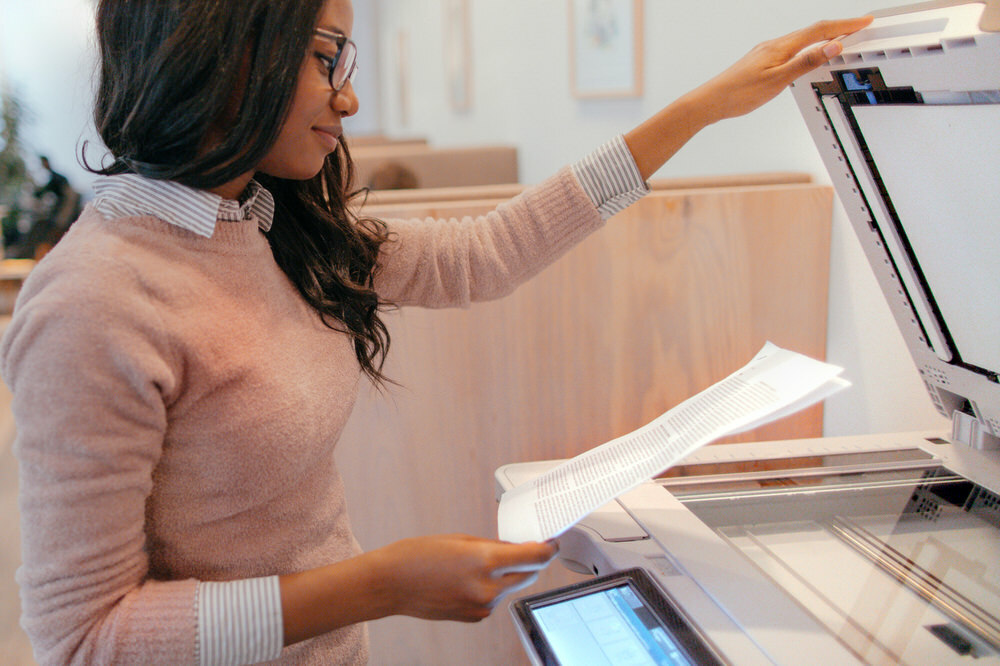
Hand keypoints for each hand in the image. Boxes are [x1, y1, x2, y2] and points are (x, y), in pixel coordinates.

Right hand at [376, 534, 557, 621]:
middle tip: (521, 547)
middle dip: (529, 561)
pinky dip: (490, 588)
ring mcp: (482, 606)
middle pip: (528, 575)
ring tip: (477, 563)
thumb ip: (493, 547)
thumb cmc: (418, 555)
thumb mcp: (460, 539)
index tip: (552, 543)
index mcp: (485, 561)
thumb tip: (516, 550)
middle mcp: (487, 587)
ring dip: (506, 575)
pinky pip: (494, 599)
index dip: (549, 549)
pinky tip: (467, 579)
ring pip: (510, 587)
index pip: (535, 558)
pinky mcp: (475, 617)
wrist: (390, 584)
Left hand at [690, 16, 874, 122]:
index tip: (864, 22)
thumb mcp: (777, 80)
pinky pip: (792, 47)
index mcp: (781, 47)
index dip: (844, 25)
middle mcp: (774, 45)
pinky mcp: (762, 60)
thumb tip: (832, 46)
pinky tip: (808, 53)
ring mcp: (767, 51)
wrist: (711, 101)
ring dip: (824, 36)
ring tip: (841, 37)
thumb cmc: (739, 93)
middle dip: (838, 27)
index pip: (819, 30)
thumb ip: (805, 63)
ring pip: (802, 38)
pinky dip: (808, 46)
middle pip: (813, 30)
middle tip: (860, 26)